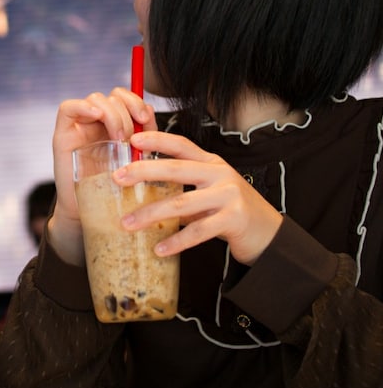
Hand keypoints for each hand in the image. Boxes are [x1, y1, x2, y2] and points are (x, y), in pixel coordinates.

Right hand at [48, 87, 155, 264]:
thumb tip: (150, 111)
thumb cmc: (116, 187)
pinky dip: (83, 107)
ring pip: (96, 99)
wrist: (93, 212)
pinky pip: (67, 108)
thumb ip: (144, 136)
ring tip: (119, 139)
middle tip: (131, 138)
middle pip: (112, 96)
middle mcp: (96, 121)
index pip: (124, 96)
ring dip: (113, 115)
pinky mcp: (63, 134)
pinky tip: (96, 116)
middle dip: (127, 112)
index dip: (136, 101)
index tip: (146, 118)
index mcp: (114, 123)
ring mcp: (79, 126)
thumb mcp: (137, 158)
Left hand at [116, 130, 282, 265]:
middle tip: (117, 178)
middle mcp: (219, 174)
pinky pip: (198, 231)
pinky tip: (159, 249)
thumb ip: (183, 187)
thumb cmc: (232, 210)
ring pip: (181, 203)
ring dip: (150, 214)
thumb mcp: (209, 191)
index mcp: (211, 163)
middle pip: (175, 169)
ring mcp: (228, 195)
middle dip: (143, 171)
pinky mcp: (234, 219)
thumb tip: (142, 192)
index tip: (133, 139)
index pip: (181, 144)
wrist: (269, 233)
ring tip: (127, 223)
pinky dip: (176, 241)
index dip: (157, 139)